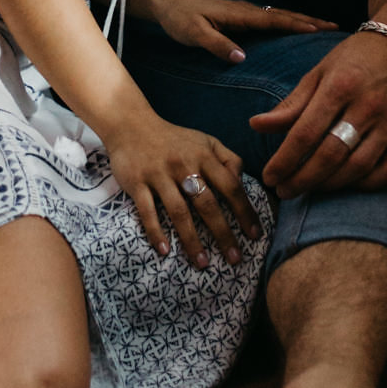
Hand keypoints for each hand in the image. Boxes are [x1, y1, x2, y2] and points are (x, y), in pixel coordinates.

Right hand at [103, 106, 263, 267]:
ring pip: (178, 211)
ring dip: (192, 240)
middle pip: (207, 204)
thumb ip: (228, 159)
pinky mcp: (137, 182)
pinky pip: (147, 211)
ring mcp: (158, 174)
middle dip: (223, 234)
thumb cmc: (174, 139)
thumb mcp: (205, 141)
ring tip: (203, 263)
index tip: (255, 235)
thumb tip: (243, 183)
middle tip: (235, 259)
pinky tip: (164, 251)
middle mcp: (182, 165)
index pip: (230, 186)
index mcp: (203, 155)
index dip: (245, 212)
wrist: (131, 125)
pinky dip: (156, 232)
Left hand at [153, 0, 334, 65]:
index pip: (275, 19)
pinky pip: (271, 21)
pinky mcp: (241, 18)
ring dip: (302, 20)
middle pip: (284, 15)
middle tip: (336, 28)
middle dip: (310, 20)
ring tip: (325, 29)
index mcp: (239, 14)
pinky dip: (289, 23)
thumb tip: (241, 57)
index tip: (322, 29)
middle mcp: (247, 11)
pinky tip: (296, 30)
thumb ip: (216, 44)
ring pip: (280, 16)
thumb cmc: (179, 18)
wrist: (166, 3)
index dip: (298, 24)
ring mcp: (245, 13)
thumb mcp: (193, 33)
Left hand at [248, 31, 386, 200]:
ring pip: (358, 168)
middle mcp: (368, 106)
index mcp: (340, 86)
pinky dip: (365, 184)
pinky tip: (346, 184)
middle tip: (283, 191)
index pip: (306, 133)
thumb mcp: (319, 72)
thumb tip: (256, 126)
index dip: (285, 160)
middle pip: (331, 155)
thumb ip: (291, 104)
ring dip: (329, 185)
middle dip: (302, 179)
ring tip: (308, 189)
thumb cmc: (354, 59)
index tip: (269, 177)